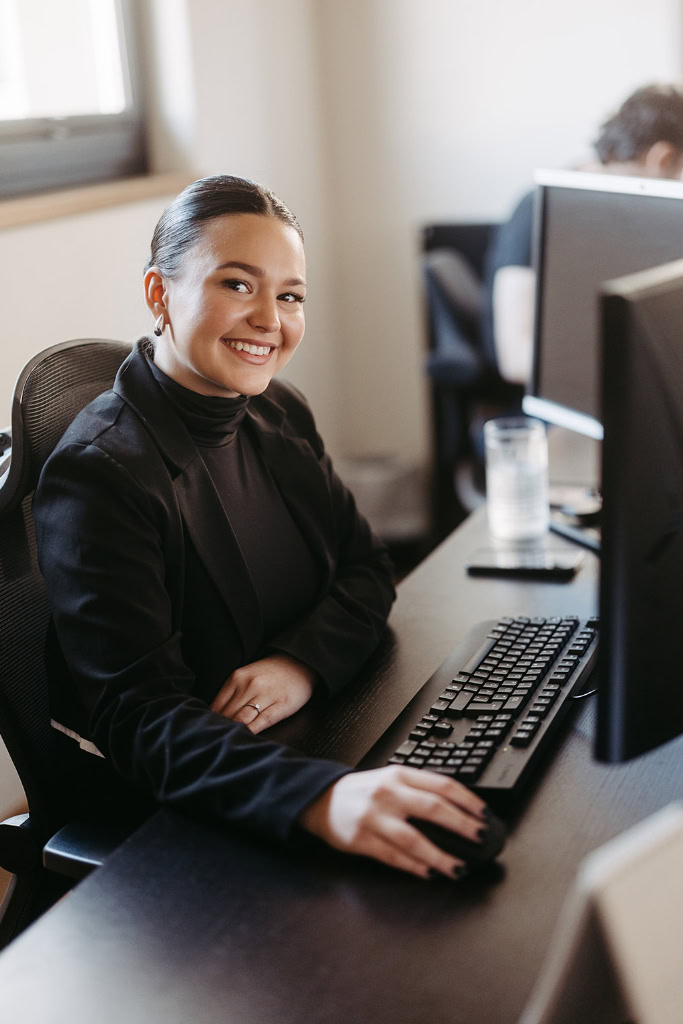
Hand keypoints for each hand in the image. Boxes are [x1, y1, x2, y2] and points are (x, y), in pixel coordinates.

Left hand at [210, 653, 316, 733]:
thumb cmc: (270, 673)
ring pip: (242, 720)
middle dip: (220, 730)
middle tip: (215, 743)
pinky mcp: (282, 705)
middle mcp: (249, 685)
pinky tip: (246, 739)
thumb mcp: (246, 675)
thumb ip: (231, 693)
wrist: (299, 662)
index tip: (208, 733)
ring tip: (228, 745)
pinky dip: (251, 732)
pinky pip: (262, 722)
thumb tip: (213, 716)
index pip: (216, 706)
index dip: (210, 722)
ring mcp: (266, 695)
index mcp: (237, 678)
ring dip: (233, 732)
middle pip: (228, 715)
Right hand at [298, 766, 488, 879]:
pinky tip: (430, 872)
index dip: (468, 801)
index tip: (485, 815)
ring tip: (458, 868)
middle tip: (480, 838)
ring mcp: (373, 817)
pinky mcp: (361, 840)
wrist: (320, 798)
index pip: (442, 784)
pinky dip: (415, 867)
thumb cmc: (363, 791)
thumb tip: (459, 810)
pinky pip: (393, 857)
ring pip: (414, 839)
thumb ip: (419, 789)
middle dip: (462, 826)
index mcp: (399, 774)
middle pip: (432, 808)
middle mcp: (387, 793)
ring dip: (440, 856)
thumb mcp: (391, 778)